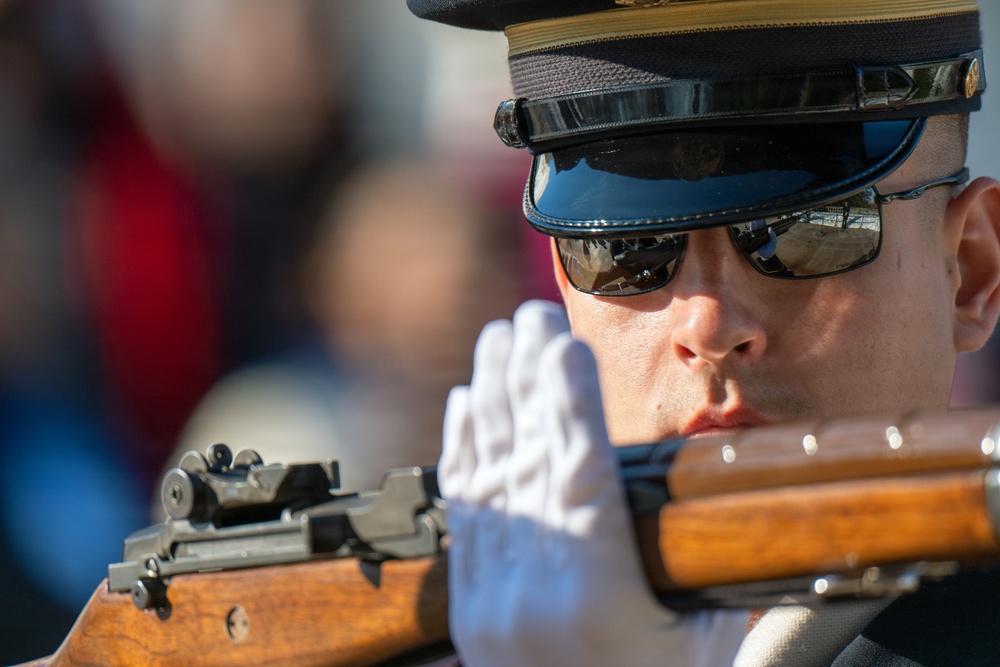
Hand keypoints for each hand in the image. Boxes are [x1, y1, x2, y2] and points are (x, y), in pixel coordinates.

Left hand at [440, 300, 716, 665]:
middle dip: (525, 381)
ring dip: (490, 401)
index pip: (579, 475)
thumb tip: (733, 504)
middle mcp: (533, 594)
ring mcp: (493, 602)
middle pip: (526, 463)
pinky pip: (464, 514)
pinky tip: (463, 407)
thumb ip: (716, 580)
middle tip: (527, 316)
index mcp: (598, 600)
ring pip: (487, 479)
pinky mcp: (472, 608)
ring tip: (495, 342)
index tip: (564, 342)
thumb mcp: (708, 650)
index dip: (569, 401)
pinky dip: (463, 452)